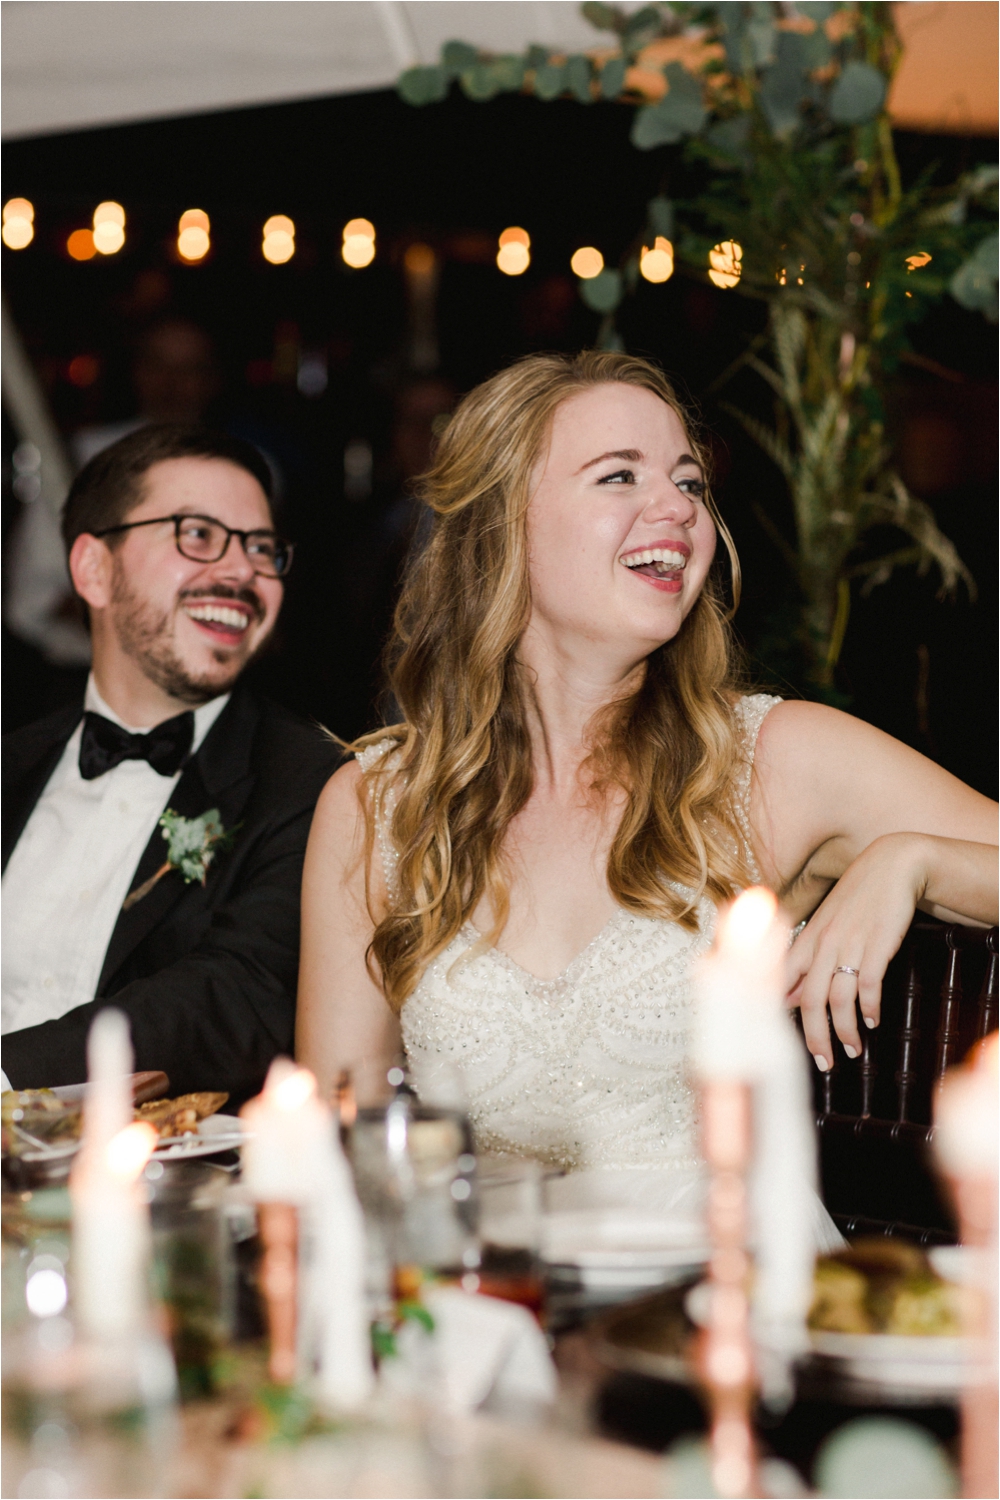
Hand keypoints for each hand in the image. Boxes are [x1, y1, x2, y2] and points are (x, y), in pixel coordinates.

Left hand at [785, 833, 926, 1070]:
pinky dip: (869, 1008)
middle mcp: (822, 945)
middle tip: (824, 1063)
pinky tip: (872, 1021)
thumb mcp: (825, 925)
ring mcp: (849, 945)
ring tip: (853, 1050)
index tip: (782, 1042)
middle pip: (809, 1001)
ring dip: (845, 1030)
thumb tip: (790, 996)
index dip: (779, 1015)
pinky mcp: (876, 945)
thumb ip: (807, 959)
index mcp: (805, 941)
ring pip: (838, 999)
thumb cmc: (855, 899)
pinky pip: (869, 985)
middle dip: (815, 1038)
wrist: (889, 866)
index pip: (780, 983)